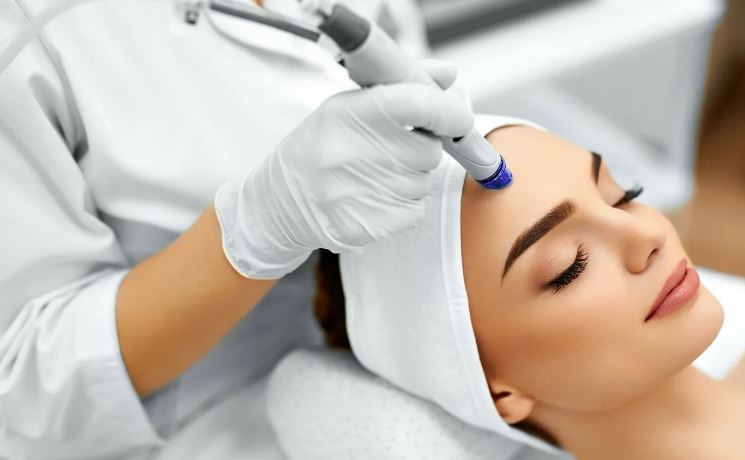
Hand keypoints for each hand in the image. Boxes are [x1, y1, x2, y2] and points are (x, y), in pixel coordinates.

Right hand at [214, 60, 472, 278]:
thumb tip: (449, 75)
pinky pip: (416, 210)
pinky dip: (405, 204)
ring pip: (424, 182)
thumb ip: (402, 86)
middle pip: (428, 150)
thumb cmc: (321, 146)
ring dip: (411, 177)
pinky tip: (375, 196)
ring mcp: (357, 193)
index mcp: (346, 114)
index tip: (458, 117)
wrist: (280, 201)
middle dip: (420, 148)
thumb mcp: (347, 106)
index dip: (447, 110)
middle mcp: (349, 153)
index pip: (414, 104)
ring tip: (375, 174)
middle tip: (391, 149)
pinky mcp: (366, 226)